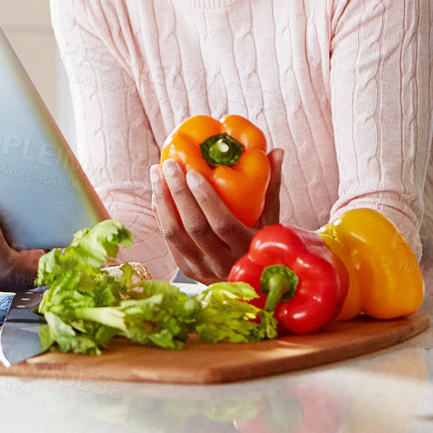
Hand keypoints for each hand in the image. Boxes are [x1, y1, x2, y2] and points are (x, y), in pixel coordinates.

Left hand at [150, 148, 284, 283]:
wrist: (249, 280)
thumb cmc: (261, 240)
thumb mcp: (271, 218)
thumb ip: (272, 186)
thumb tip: (276, 151)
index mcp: (246, 249)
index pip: (222, 224)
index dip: (206, 199)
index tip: (193, 173)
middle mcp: (223, 263)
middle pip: (194, 227)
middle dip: (178, 193)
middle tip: (169, 164)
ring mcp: (201, 268)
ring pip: (174, 233)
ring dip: (163, 200)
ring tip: (156, 172)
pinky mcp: (186, 269)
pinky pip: (168, 238)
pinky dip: (161, 212)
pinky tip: (158, 191)